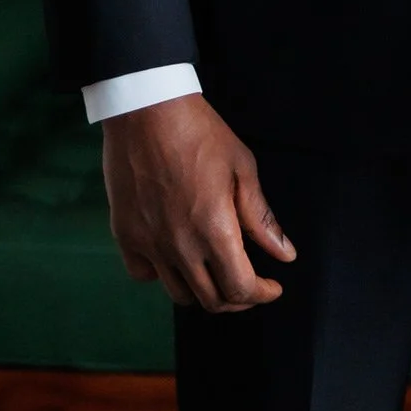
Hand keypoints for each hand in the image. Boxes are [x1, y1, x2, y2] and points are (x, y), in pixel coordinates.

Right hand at [101, 95, 295, 312]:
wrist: (147, 111)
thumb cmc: (200, 133)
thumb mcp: (243, 168)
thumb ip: (261, 217)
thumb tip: (285, 254)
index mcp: (214, 230)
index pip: (240, 288)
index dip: (262, 294)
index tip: (273, 286)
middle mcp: (179, 246)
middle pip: (211, 299)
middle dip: (238, 299)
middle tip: (250, 283)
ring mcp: (148, 244)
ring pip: (178, 294)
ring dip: (203, 291)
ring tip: (217, 272)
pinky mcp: (125, 236)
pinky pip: (144, 274)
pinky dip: (164, 275)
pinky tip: (177, 257)